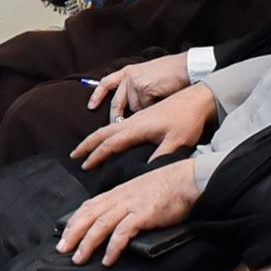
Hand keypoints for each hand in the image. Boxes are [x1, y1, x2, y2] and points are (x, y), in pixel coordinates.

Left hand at [54, 159, 200, 265]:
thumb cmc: (167, 187)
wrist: (188, 179)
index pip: (88, 207)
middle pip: (87, 216)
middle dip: (72, 234)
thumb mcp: (139, 192)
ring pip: (100, 225)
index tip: (63, 236)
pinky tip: (108, 260)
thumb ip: (125, 203)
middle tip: (61, 251)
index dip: (73, 222)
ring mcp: (130, 205)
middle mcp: (118, 197)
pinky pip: (123, 232)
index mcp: (117, 192)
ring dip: (87, 244)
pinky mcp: (143, 214)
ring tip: (78, 259)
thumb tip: (116, 220)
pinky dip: (113, 247)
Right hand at [73, 83, 216, 168]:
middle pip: (103, 132)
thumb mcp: (177, 142)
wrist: (197, 99)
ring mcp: (137, 117)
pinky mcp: (142, 116)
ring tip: (84, 147)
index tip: (85, 166)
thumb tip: (145, 171)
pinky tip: (108, 137)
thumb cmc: (188, 121)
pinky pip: (117, 124)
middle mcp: (133, 121)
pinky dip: (106, 132)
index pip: (111, 143)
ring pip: (109, 127)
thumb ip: (160, 156)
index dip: (97, 155)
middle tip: (74, 155)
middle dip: (87, 144)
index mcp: (138, 128)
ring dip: (94, 137)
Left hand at [88, 52, 196, 120]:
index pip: (106, 83)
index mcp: (127, 72)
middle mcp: (128, 77)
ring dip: (145, 110)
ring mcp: (135, 83)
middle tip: (120, 127)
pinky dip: (154, 108)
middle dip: (117, 117)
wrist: (186, 67)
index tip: (91, 107)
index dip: (97, 95)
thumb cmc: (170, 73)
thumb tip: (129, 105)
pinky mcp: (144, 89)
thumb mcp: (146, 74)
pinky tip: (162, 100)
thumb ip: (134, 86)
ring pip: (134, 109)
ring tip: (157, 103)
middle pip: (117, 103)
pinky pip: (146, 108)